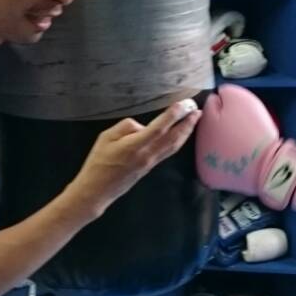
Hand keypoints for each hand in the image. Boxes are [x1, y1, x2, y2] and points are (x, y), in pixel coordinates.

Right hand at [68, 99, 200, 213]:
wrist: (98, 190)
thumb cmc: (98, 162)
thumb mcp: (105, 137)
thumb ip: (125, 127)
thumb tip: (141, 127)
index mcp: (134, 146)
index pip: (158, 129)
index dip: (173, 116)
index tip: (184, 104)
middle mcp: (147, 155)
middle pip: (172, 138)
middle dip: (187, 123)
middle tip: (197, 109)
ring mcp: (151, 162)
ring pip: (174, 146)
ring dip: (186, 132)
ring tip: (195, 119)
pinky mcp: (151, 166)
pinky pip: (169, 151)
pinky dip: (179, 140)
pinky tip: (182, 134)